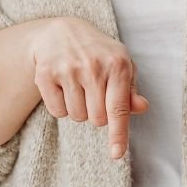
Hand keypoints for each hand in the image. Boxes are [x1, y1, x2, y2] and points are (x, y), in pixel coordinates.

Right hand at [25, 17, 149, 159]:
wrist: (63, 32)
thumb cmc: (99, 54)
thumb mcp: (120, 66)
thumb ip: (130, 91)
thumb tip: (141, 108)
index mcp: (118, 64)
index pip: (118, 108)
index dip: (118, 134)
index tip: (116, 154)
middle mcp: (93, 66)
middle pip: (97, 119)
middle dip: (96, 114)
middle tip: (93, 93)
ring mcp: (68, 69)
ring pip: (77, 117)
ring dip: (78, 110)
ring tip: (78, 87)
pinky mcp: (46, 74)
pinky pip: (57, 112)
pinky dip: (61, 106)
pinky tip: (63, 87)